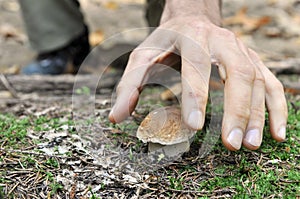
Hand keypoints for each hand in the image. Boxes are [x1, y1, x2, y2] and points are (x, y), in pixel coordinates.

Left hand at [109, 0, 287, 150]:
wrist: (192, 19)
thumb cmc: (165, 42)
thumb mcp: (142, 57)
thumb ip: (129, 85)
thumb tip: (115, 117)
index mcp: (191, 38)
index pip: (196, 67)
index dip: (196, 96)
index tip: (194, 127)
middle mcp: (221, 41)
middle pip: (237, 72)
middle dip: (236, 109)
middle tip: (231, 144)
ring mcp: (241, 50)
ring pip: (257, 80)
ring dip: (258, 114)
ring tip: (250, 144)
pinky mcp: (253, 60)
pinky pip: (271, 83)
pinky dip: (277, 108)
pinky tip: (276, 133)